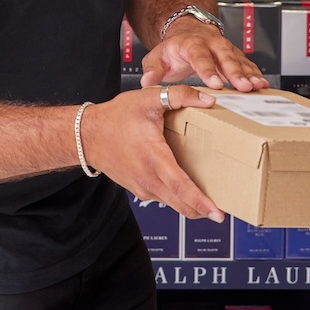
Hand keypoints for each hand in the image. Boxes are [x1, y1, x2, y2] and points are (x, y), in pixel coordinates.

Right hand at [81, 84, 223, 220]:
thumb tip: (207, 99)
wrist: (88, 135)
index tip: (217, 213)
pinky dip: (177, 199)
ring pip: (173, 204)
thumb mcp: (147, 99)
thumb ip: (179, 95)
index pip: (181, 186)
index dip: (200, 201)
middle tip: (221, 214)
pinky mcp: (139, 190)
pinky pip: (163, 198)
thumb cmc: (115, 118)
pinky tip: (186, 190)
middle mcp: (148, 178)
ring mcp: (143, 187)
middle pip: (181, 204)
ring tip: (208, 202)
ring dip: (191, 206)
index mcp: (153, 158)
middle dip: (203, 211)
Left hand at [139, 19, 269, 91]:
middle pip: (225, 56)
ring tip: (257, 86)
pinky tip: (262, 84)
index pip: (200, 56)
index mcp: (191, 44)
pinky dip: (255, 73)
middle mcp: (211, 43)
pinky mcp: (234, 54)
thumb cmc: (174, 49)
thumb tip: (147, 82)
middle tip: (243, 87)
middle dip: (235, 72)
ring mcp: (225, 48)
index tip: (216, 84)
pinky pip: (247, 63)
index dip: (208, 70)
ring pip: (239, 59)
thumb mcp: (157, 57)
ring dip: (249, 73)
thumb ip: (152, 69)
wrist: (187, 32)